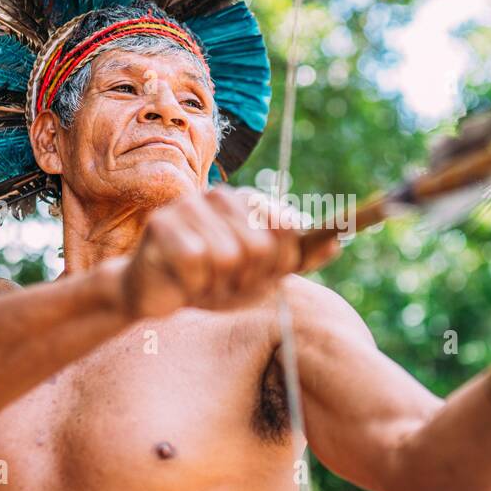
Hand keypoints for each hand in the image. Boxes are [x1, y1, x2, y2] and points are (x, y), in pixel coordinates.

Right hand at [119, 186, 338, 318]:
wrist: (153, 294)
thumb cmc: (209, 283)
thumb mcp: (259, 277)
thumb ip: (297, 260)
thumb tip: (337, 244)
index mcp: (248, 203)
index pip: (288, 228)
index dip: (280, 264)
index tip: (261, 276)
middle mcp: (221, 196)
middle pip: (262, 247)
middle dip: (246, 279)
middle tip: (224, 284)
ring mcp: (191, 205)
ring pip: (229, 256)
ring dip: (217, 285)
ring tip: (201, 282)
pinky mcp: (163, 223)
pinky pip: (197, 262)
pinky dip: (193, 284)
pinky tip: (181, 280)